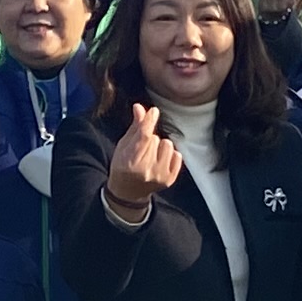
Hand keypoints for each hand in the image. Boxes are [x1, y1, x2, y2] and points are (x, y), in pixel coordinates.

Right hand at [101, 104, 183, 220]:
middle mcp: (146, 171)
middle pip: (156, 139)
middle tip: (142, 150)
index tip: (154, 111)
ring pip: (168, 145)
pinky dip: (170, 155)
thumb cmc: (123, 166)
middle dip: (150, 139)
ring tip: (151, 156)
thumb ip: (134, 127)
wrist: (128, 193)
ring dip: (160, 147)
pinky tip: (160, 161)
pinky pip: (178, 155)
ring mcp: (159, 176)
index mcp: (130, 162)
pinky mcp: (169, 180)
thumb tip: (140, 107)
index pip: (144, 137)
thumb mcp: (123, 146)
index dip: (149, 122)